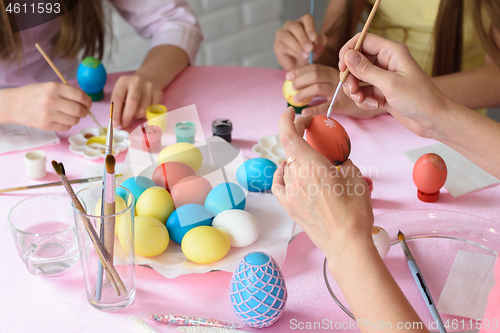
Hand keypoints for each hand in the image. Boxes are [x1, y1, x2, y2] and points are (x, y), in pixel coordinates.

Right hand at [0, 82, 90, 130]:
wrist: (13, 104)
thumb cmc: (34, 94)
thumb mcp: (49, 87)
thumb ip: (68, 92)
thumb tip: (87, 101)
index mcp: (54, 88)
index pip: (80, 96)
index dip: (88, 101)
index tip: (88, 103)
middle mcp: (52, 101)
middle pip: (80, 110)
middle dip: (85, 111)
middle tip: (83, 111)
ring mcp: (49, 114)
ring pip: (75, 120)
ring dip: (76, 118)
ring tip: (69, 114)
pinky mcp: (46, 126)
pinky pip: (66, 127)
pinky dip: (67, 124)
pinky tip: (61, 119)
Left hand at [111, 74, 162, 127]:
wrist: (147, 81)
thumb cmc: (130, 92)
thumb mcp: (121, 94)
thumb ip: (117, 107)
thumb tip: (117, 123)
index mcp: (124, 81)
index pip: (117, 98)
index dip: (116, 113)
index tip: (115, 124)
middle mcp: (137, 82)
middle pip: (132, 103)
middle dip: (127, 117)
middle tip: (124, 125)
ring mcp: (149, 87)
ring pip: (143, 109)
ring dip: (137, 116)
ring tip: (135, 113)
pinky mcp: (158, 93)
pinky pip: (152, 111)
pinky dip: (146, 114)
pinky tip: (144, 110)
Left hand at [272, 107, 373, 261]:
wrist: (346, 244)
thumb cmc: (355, 213)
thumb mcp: (356, 177)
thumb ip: (342, 160)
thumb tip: (335, 156)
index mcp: (314, 167)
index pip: (289, 135)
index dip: (287, 119)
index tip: (292, 112)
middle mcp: (298, 177)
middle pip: (290, 148)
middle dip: (298, 136)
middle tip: (310, 133)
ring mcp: (290, 192)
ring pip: (287, 164)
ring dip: (296, 155)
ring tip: (311, 158)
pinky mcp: (288, 205)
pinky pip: (279, 182)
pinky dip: (282, 172)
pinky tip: (288, 170)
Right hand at [274, 14, 327, 70]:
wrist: (299, 65)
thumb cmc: (308, 53)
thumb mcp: (318, 47)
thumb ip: (321, 41)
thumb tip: (318, 38)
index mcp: (302, 22)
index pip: (307, 19)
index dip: (310, 28)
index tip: (314, 39)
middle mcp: (291, 25)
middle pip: (295, 26)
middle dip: (303, 38)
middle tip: (310, 49)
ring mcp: (282, 34)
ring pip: (288, 36)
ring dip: (298, 46)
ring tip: (306, 55)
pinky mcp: (277, 45)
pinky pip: (284, 46)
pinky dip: (293, 52)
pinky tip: (299, 56)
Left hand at [286, 64, 387, 117]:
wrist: (381, 102)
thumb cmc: (360, 94)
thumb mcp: (345, 84)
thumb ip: (330, 81)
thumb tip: (307, 85)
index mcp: (336, 72)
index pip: (316, 67)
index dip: (300, 70)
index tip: (288, 75)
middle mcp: (338, 79)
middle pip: (315, 74)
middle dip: (300, 79)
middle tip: (290, 87)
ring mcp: (342, 91)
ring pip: (318, 87)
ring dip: (304, 92)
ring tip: (295, 99)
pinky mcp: (345, 105)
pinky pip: (326, 106)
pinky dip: (313, 109)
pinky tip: (305, 112)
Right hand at [339, 33, 450, 137]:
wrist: (432, 119)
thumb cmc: (419, 98)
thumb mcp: (390, 84)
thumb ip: (366, 70)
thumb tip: (348, 56)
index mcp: (392, 51)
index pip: (362, 41)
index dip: (349, 52)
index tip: (342, 68)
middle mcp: (386, 61)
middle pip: (356, 61)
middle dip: (350, 76)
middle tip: (352, 89)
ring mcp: (383, 76)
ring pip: (357, 78)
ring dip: (355, 90)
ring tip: (362, 100)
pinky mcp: (381, 91)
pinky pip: (363, 91)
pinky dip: (363, 100)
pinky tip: (373, 106)